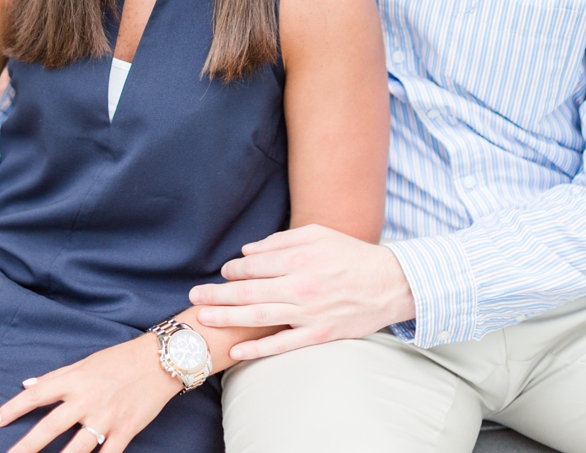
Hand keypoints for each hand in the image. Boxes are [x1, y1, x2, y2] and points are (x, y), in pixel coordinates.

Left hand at [0, 334, 177, 452]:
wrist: (160, 360)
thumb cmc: (119, 359)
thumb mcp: (84, 362)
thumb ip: (55, 377)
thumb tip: (27, 384)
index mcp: (73, 380)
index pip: (36, 395)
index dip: (13, 408)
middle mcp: (86, 400)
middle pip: (50, 427)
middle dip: (27, 445)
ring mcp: (106, 419)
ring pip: (77, 448)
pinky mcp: (125, 431)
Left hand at [189, 224, 414, 359]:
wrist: (391, 284)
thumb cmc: (351, 255)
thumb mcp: (317, 234)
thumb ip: (280, 241)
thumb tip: (247, 252)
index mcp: (298, 259)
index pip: (252, 265)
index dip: (233, 270)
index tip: (223, 273)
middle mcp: (300, 286)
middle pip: (248, 291)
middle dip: (216, 294)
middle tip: (193, 297)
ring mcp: (309, 313)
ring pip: (259, 317)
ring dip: (227, 318)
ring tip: (203, 318)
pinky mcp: (320, 334)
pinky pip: (283, 344)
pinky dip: (258, 349)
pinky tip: (237, 351)